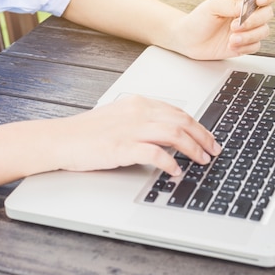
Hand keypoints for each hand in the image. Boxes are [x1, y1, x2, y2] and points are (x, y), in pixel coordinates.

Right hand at [48, 95, 221, 175]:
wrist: (61, 139)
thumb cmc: (87, 132)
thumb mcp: (119, 117)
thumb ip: (142, 121)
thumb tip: (167, 133)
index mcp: (138, 103)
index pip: (178, 112)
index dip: (198, 126)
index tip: (208, 138)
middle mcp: (138, 112)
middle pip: (182, 121)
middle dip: (203, 137)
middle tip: (213, 151)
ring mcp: (130, 129)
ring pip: (174, 134)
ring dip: (193, 148)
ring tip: (202, 160)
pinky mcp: (122, 147)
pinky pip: (155, 154)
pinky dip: (171, 163)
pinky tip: (176, 171)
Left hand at [169, 0, 274, 59]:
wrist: (188, 40)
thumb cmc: (198, 19)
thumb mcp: (211, 7)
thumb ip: (230, 5)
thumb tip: (246, 7)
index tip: (259, 1)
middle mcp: (249, 12)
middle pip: (268, 13)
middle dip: (254, 20)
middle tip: (234, 25)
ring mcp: (248, 29)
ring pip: (264, 31)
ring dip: (249, 36)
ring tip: (231, 38)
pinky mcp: (245, 44)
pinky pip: (256, 46)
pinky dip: (245, 46)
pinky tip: (231, 45)